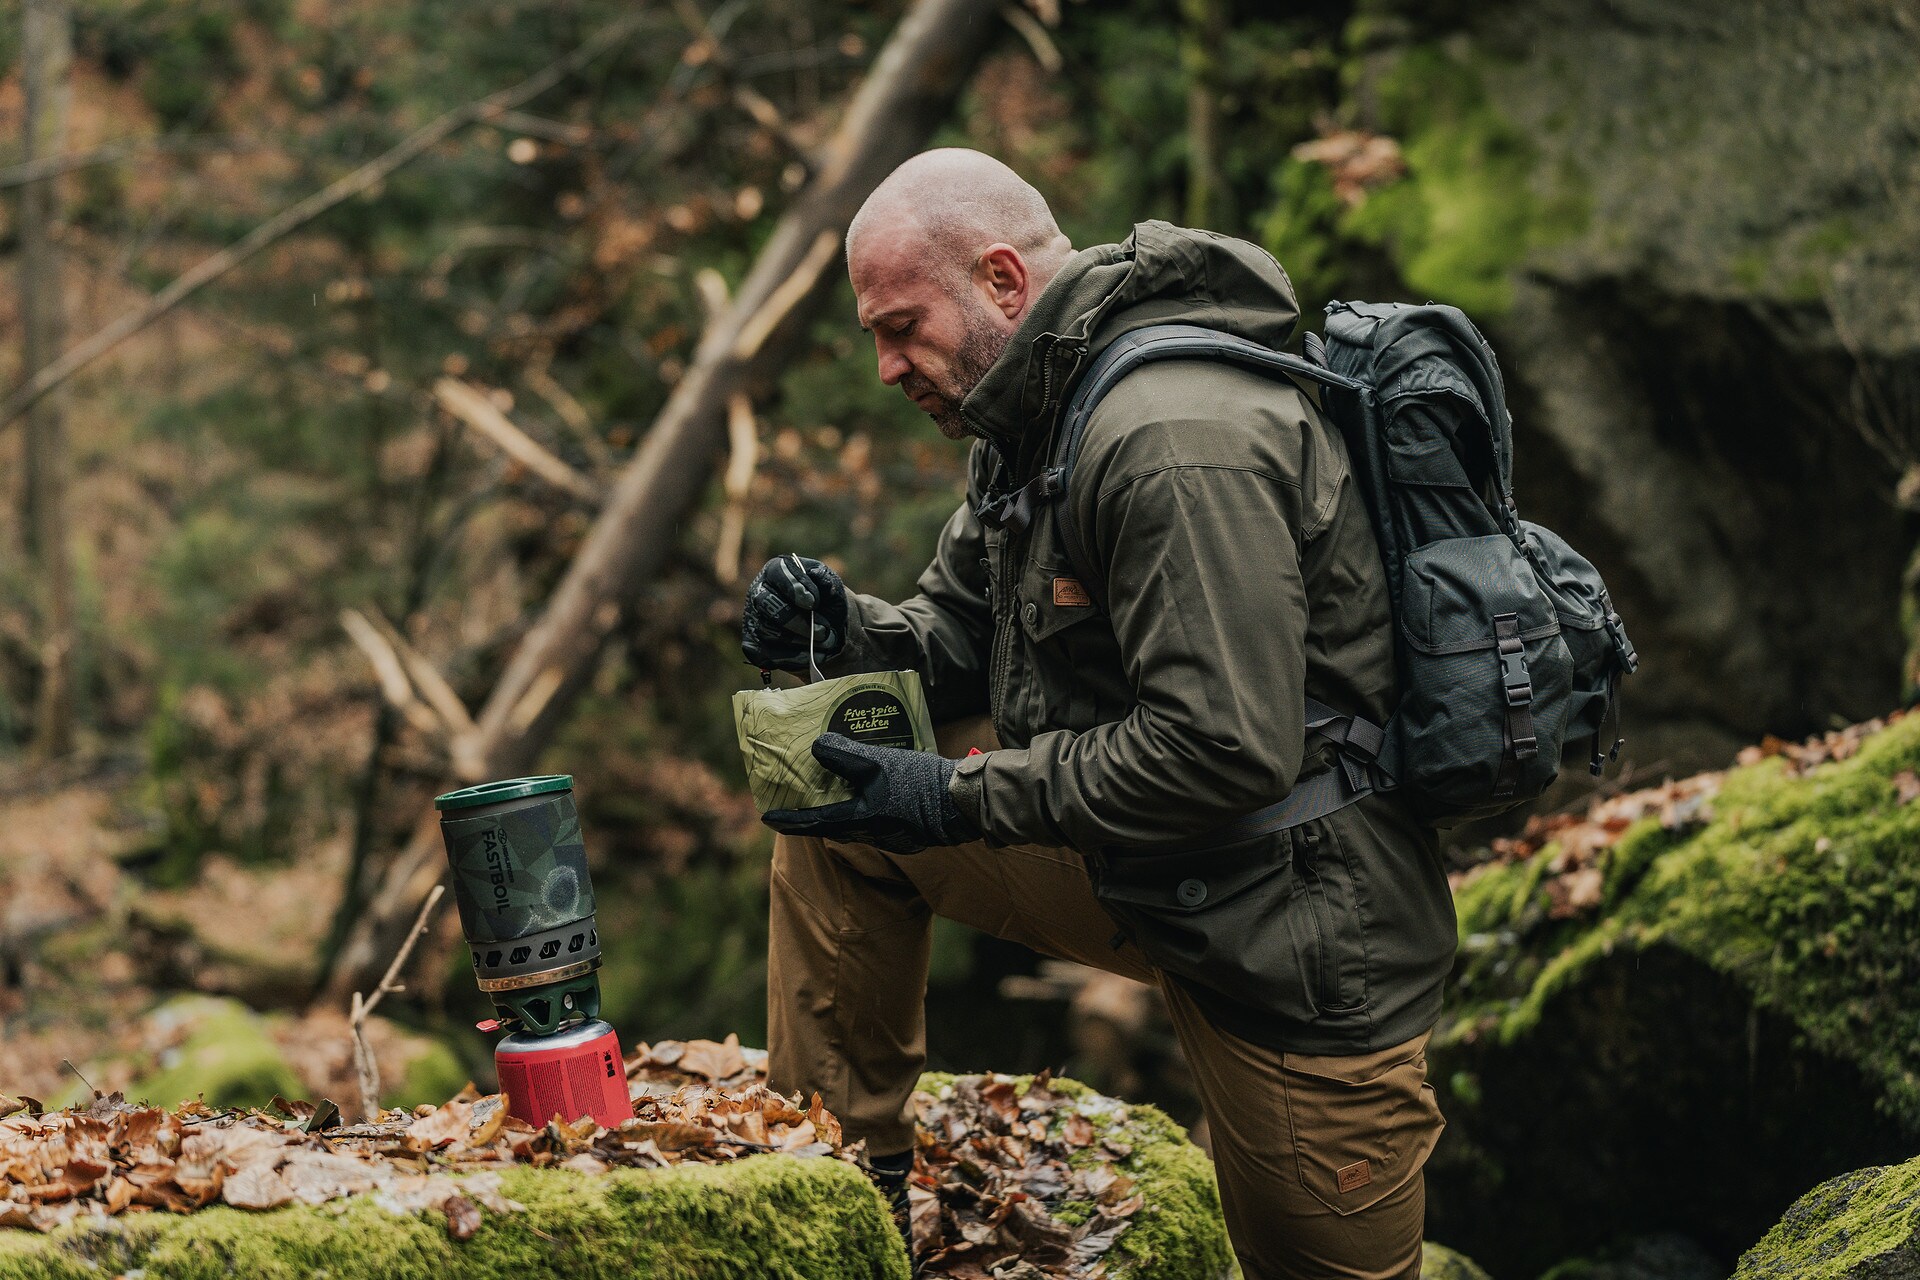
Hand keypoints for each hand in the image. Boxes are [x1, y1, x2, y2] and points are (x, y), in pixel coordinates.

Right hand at [743, 555, 847, 671]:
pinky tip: (812, 656)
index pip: (779, 573)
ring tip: (825, 643)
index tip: (813, 603)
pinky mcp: (754, 645)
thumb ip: (827, 580)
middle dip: (798, 621)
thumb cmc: (826, 602)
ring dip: (800, 641)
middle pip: (768, 604)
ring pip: (769, 632)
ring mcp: (754, 620)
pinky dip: (792, 658)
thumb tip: (817, 574)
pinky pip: (767, 654)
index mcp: (777, 571)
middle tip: (823, 632)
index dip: (795, 587)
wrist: (825, 628)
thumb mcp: (832, 588)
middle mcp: (759, 593)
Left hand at [764, 734, 979, 853]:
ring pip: (852, 823)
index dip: (787, 820)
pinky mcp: (904, 830)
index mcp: (858, 820)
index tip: (767, 816)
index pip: (812, 823)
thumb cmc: (919, 784)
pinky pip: (873, 820)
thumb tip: (816, 747)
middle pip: (830, 824)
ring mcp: (888, 835)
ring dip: (837, 808)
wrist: (960, 804)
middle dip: (811, 813)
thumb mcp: (879, 763)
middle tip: (795, 799)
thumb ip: (845, 756)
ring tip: (829, 789)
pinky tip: (867, 789)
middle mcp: (869, 833)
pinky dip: (860, 806)